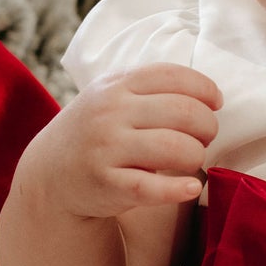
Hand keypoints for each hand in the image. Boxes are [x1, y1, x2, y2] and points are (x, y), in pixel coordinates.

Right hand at [18, 64, 222, 218]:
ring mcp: (106, 148)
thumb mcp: (111, 96)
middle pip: (184, 112)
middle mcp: (110, 112)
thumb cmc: (96, 132)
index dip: (205, 89)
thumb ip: (150, 89)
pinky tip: (191, 187)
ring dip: (196, 156)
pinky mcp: (107, 184)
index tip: (216, 103)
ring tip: (192, 160)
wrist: (50, 173)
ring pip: (175, 148)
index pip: (174, 76)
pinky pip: (154, 188)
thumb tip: (210, 95)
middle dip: (207, 127)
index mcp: (117, 85)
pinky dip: (180, 189)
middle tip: (205, 138)